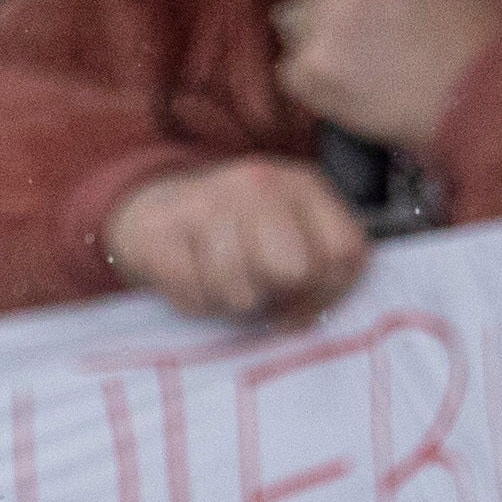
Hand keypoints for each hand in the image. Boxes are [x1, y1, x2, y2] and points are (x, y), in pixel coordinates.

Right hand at [103, 158, 372, 329]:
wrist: (158, 207)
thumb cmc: (239, 232)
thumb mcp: (294, 230)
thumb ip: (324, 265)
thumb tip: (305, 317)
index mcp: (302, 184)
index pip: (342, 251)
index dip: (328, 292)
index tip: (302, 301)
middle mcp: (257, 183)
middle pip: (293, 271)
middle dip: (278, 294)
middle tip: (261, 288)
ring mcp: (205, 203)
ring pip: (242, 293)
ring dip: (234, 304)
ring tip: (225, 284)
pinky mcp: (160, 232)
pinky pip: (196, 299)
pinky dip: (198, 304)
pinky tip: (195, 282)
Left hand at [272, 0, 500, 152]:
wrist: (477, 97)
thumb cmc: (471, 23)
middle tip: (370, 22)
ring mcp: (319, 21)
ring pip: (292, 18)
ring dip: (317, 32)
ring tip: (362, 53)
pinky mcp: (305, 68)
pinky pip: (289, 64)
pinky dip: (313, 73)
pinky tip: (352, 78)